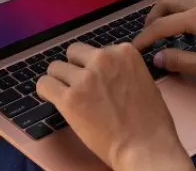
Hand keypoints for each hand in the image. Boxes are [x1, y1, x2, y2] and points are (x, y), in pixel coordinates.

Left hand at [36, 43, 192, 170]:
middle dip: (75, 69)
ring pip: (55, 67)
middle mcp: (103, 59)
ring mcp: (85, 78)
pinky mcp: (69, 98)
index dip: (93, 66)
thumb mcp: (144, 80)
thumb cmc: (150, 122)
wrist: (145, 146)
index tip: (95, 80)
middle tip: (80, 87)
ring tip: (67, 96)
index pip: (95, 50)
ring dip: (60, 81)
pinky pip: (44, 84)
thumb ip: (123, 70)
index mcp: (124, 52)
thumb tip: (106, 73)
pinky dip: (46, 91)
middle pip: (73, 53)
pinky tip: (52, 99)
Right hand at [132, 0, 195, 83]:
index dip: (144, 38)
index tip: (133, 50)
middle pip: (167, 2)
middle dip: (152, 18)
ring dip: (167, 12)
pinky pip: (195, 2)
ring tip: (163, 33)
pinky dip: (182, 11)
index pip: (161, 25)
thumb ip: (182, 62)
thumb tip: (158, 57)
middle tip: (147, 37)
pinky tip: (188, 32)